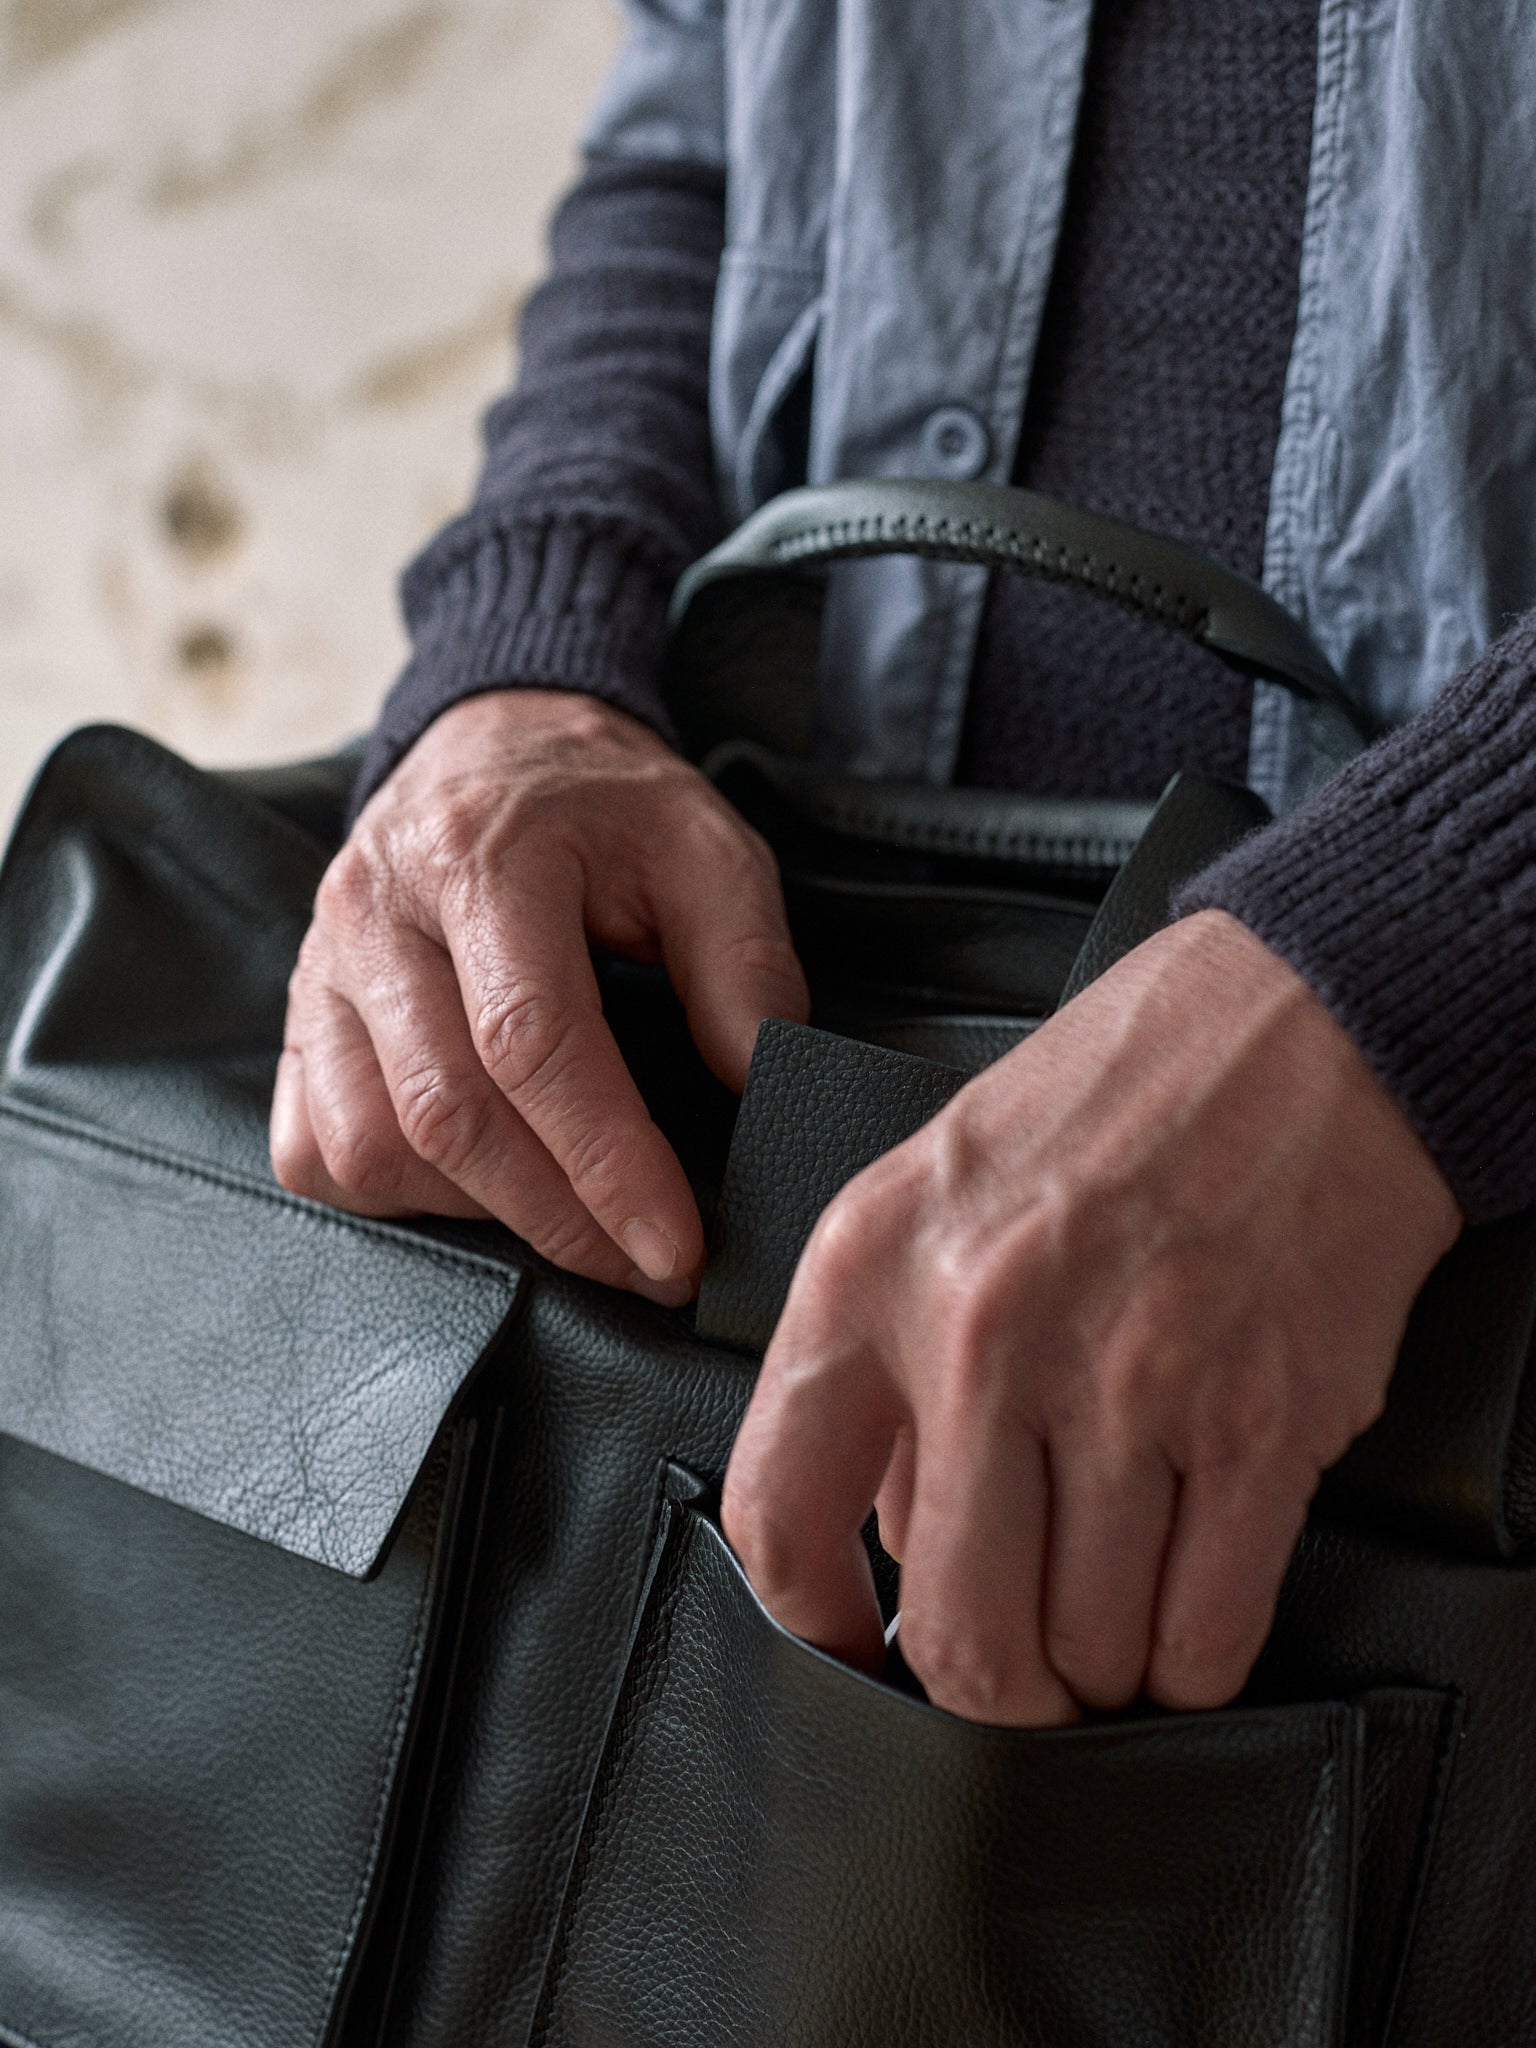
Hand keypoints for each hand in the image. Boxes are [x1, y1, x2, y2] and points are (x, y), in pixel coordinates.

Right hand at [270, 689, 807, 1301]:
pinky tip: (479, 1186)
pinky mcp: (295, 1021)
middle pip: (446, 1112)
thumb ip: (744, 963)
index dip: (606, 1160)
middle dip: (558, 1216)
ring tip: (574, 1217)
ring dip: (481, 1211)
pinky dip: (397, 1196)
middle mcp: (374, 915)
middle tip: (648, 1264)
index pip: (530, 1040)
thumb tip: (758, 1086)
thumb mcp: (707, 849)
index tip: (675, 1245)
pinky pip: (317, 1151)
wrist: (495, 746)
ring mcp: (318, 972)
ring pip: (370, 1144)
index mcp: (480, 856)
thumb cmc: (605, 808)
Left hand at [722, 910, 1460, 1722]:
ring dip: (1101, 1664)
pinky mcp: (1261, 1423)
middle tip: (1017, 1669)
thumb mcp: (934, 1187)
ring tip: (1111, 1603)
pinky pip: (1204, 1633)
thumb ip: (887, 1357)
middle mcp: (984, 1333)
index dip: (810, 1623)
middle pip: (960, 1630)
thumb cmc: (1118, 1097)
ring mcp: (1128, 1384)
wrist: (1303, 1024)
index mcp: (873, 1267)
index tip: (851, 1651)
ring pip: (1089, 1650)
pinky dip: (1191, 1658)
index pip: (780, 1508)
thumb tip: (884, 1528)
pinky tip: (1185, 1605)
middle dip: (991, 1688)